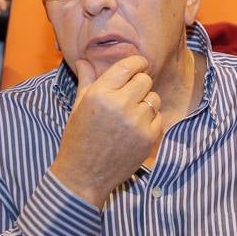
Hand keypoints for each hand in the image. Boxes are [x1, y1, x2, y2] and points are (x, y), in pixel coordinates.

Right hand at [49, 56, 161, 206]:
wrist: (84, 175)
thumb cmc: (78, 138)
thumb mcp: (78, 106)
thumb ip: (86, 80)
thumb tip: (84, 60)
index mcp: (100, 94)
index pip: (129, 66)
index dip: (137, 63)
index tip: (139, 65)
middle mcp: (120, 105)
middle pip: (145, 80)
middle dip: (139, 84)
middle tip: (130, 94)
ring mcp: (136, 122)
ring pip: (154, 98)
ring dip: (146, 103)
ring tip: (130, 114)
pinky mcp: (148, 138)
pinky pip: (158, 118)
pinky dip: (150, 121)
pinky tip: (134, 130)